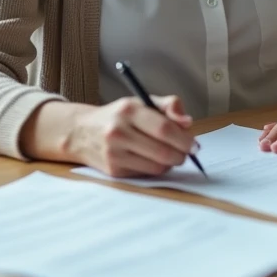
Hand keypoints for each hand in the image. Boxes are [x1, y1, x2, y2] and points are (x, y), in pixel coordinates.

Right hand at [25, 96, 197, 176]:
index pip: (164, 129)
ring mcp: (114, 153)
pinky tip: (150, 159)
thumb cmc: (119, 115)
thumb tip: (188, 122)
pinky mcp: (113, 171)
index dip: (184, 140)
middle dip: (181, 155)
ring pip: (156, 167)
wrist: (81, 132)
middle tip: (186, 152)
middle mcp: (118, 132)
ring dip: (169, 164)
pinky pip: (145, 175)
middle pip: (163, 152)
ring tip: (168, 154)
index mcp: (129, 110)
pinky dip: (154, 169)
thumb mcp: (141, 101)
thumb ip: (169, 106)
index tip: (194, 145)